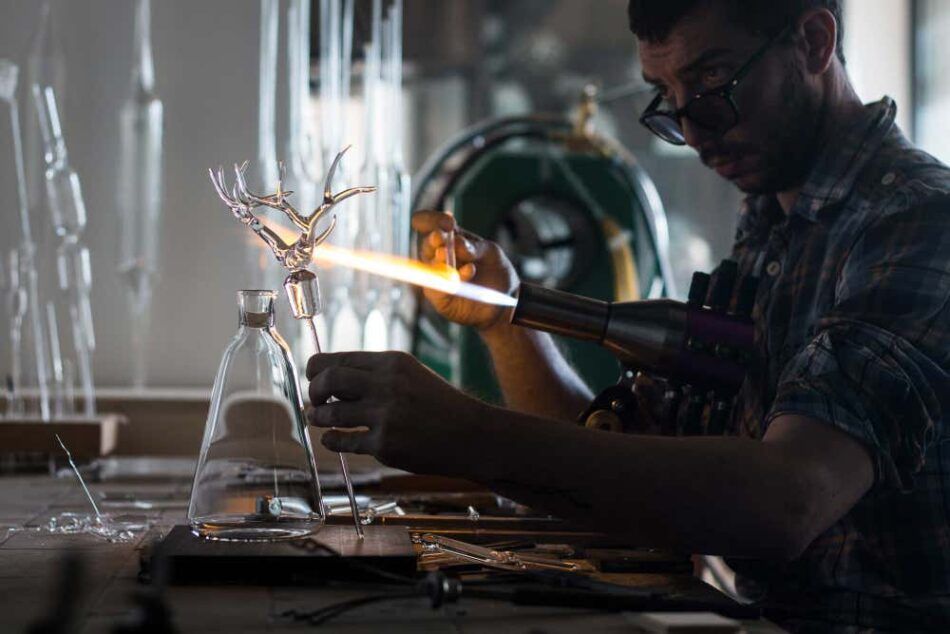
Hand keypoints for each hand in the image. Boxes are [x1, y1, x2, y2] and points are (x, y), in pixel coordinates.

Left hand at [306, 351, 489, 474]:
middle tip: (315, 401)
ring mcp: (385, 415)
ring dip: (318, 417)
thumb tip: (329, 379)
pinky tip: (332, 439)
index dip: (316, 370)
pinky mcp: (385, 444)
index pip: (336, 359)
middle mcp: (387, 384)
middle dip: (313, 392)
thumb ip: (373, 373)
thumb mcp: (409, 375)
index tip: (314, 379)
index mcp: (391, 362)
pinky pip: (343, 441)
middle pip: (328, 381)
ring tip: (319, 419)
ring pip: (330, 413)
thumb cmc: (438, 404)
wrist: (471, 434)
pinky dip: (331, 440)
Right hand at [412, 210, 519, 331]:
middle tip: (440, 238)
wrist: (505, 298)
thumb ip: (474, 246)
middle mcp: (438, 256)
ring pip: (428, 266)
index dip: (431, 219)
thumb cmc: (495, 271)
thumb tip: (455, 241)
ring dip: (440, 259)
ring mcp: (437, 277)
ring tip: (451, 258)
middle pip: (426, 244)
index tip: (448, 222)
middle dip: (433, 239)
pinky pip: (436, 288)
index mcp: (448, 239)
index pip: (427, 223)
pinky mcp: (439, 297)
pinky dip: (448, 280)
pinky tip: (468, 272)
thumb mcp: (490, 252)